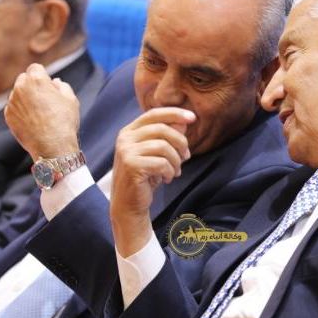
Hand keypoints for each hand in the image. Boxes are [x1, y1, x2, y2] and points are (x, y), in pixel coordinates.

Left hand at [5, 63, 79, 160]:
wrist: (52, 146)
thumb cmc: (64, 121)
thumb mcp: (71, 99)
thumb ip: (62, 86)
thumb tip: (54, 82)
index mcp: (36, 79)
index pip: (35, 68)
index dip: (43, 76)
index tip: (49, 86)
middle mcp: (20, 88)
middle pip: (24, 79)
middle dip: (32, 85)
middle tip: (44, 99)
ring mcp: (12, 102)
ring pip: (18, 94)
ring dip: (26, 98)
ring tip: (40, 113)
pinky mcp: (8, 115)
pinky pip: (14, 107)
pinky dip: (21, 111)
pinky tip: (33, 121)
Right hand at [110, 107, 195, 256]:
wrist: (128, 204)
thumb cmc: (145, 177)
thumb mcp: (157, 154)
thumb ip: (167, 136)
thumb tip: (183, 122)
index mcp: (129, 131)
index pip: (154, 113)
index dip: (174, 113)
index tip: (193, 118)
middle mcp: (125, 138)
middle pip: (162, 129)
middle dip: (180, 142)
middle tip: (186, 156)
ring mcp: (126, 151)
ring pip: (163, 146)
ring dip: (176, 161)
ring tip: (176, 171)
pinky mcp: (131, 166)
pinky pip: (161, 163)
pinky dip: (170, 171)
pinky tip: (167, 179)